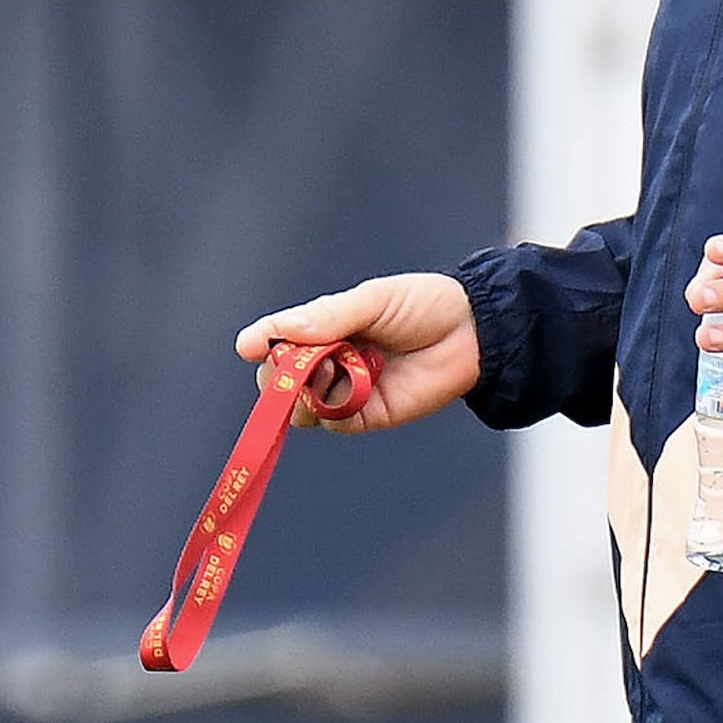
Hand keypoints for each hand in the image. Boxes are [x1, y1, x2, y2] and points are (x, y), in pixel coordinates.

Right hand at [238, 271, 474, 428]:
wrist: (473, 333)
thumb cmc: (424, 305)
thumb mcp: (373, 300)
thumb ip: (328, 317)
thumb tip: (278, 334)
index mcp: (326, 328)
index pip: (279, 341)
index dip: (263, 344)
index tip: (250, 347)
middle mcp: (330, 361)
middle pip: (281, 379)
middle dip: (282, 373)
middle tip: (298, 361)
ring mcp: (346, 391)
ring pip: (302, 405)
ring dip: (309, 391)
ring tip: (335, 369)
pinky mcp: (368, 416)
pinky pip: (334, 421)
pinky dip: (335, 409)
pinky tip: (354, 385)